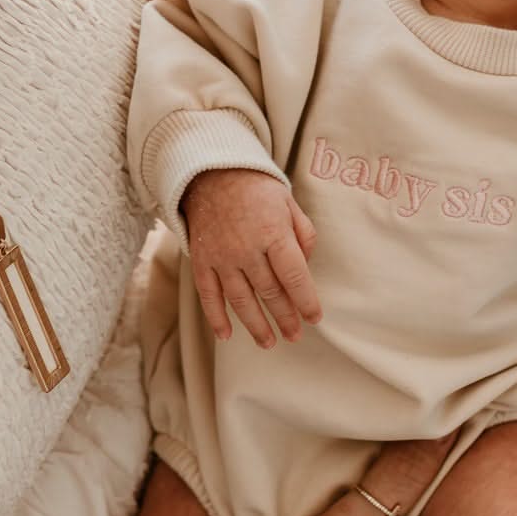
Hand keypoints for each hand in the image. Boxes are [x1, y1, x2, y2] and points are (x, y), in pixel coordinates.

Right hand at [182, 168, 321, 347]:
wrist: (211, 173)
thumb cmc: (256, 188)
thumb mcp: (289, 202)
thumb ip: (303, 234)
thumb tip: (306, 265)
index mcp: (274, 233)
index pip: (294, 277)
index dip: (306, 301)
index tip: (315, 318)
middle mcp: (247, 249)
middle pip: (270, 293)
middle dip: (285, 317)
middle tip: (295, 335)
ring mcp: (221, 257)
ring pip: (241, 300)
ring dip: (255, 325)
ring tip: (268, 342)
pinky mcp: (202, 260)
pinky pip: (208, 295)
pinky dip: (216, 317)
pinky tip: (226, 335)